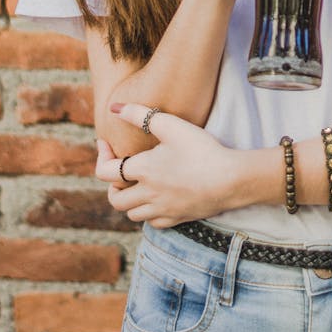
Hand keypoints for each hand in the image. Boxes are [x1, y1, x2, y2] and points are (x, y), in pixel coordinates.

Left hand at [96, 103, 247, 227]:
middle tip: (121, 170)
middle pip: (115, 199)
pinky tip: (158, 198)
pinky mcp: (178, 218)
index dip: (101, 156)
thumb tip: (113, 108)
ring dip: (129, 200)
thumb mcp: (171, 125)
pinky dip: (149, 212)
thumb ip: (140, 114)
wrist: (231, 179)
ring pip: (132, 214)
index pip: (105, 172)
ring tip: (139, 183)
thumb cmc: (202, 150)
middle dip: (112, 185)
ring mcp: (163, 210)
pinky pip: (153, 223)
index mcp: (143, 171)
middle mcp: (148, 194)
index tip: (106, 144)